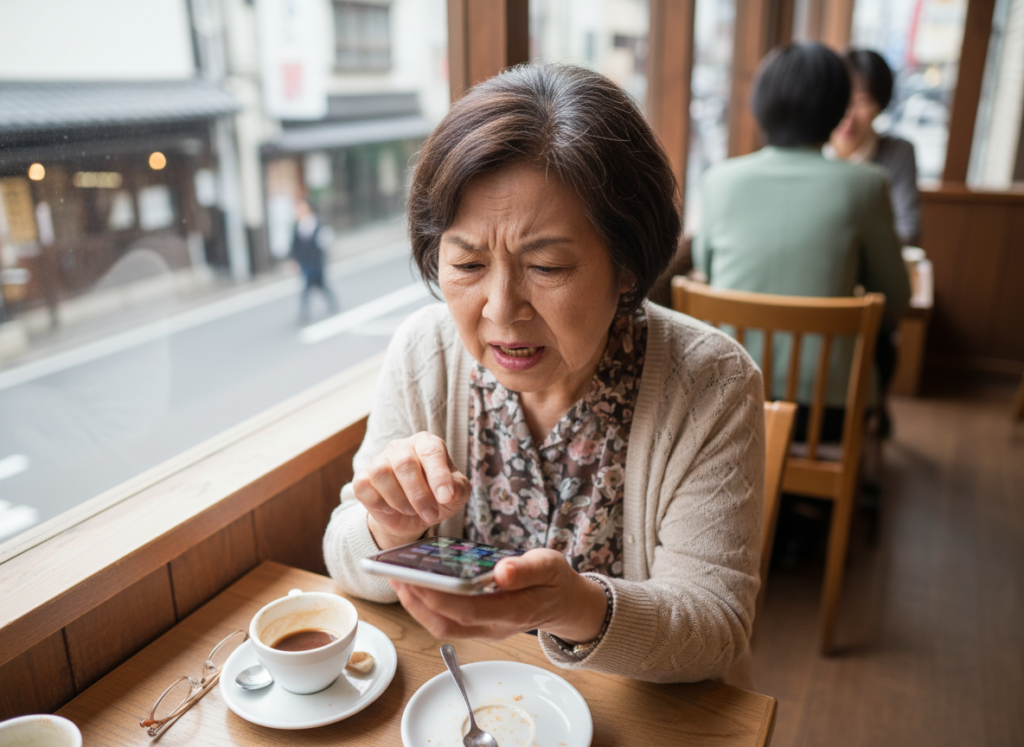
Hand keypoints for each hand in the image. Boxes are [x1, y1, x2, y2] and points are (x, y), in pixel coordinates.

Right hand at [353, 432, 469, 548]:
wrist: (412, 517)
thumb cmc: (437, 498)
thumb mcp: (456, 494)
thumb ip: (458, 489)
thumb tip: (449, 492)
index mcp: (426, 443)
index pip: (431, 451)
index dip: (438, 475)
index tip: (446, 497)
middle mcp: (401, 447)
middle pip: (404, 463)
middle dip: (419, 495)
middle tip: (431, 515)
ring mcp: (378, 461)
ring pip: (381, 473)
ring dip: (399, 499)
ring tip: (410, 510)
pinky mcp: (362, 479)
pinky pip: (364, 487)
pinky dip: (380, 504)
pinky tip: (391, 508)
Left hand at [390, 549, 608, 643]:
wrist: (564, 604)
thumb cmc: (555, 581)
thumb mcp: (549, 566)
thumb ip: (527, 569)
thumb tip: (501, 571)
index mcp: (513, 612)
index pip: (468, 611)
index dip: (439, 597)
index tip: (416, 576)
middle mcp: (494, 627)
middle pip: (446, 624)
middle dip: (417, 602)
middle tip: (396, 574)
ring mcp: (484, 630)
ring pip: (442, 627)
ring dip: (416, 606)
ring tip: (399, 577)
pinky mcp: (478, 626)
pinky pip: (446, 622)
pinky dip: (426, 606)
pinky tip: (417, 583)